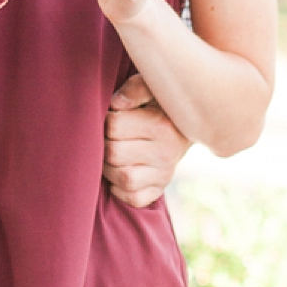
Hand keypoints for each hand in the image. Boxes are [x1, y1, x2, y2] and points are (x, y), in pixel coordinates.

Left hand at [104, 74, 190, 206]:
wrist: (184, 128)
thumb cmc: (159, 104)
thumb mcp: (152, 88)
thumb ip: (135, 88)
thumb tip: (116, 104)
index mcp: (161, 125)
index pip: (114, 125)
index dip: (104, 119)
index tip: (109, 115)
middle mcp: (165, 152)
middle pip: (113, 153)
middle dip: (102, 143)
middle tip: (105, 135)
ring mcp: (164, 174)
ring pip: (122, 179)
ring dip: (108, 167)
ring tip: (109, 153)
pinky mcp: (159, 189)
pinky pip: (133, 198)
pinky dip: (120, 189)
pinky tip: (118, 172)